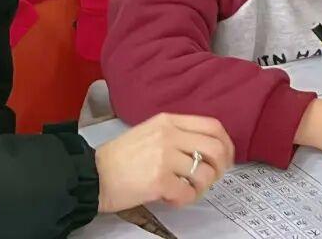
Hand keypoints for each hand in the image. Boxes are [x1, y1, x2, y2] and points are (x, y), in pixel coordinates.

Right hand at [96, 113, 235, 211]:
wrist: (94, 174)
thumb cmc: (119, 157)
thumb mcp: (149, 132)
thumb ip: (176, 135)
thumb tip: (205, 150)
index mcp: (167, 121)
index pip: (212, 125)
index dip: (226, 144)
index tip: (225, 158)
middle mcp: (168, 135)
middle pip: (216, 148)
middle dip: (220, 168)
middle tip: (210, 178)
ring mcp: (164, 157)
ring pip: (205, 174)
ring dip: (200, 188)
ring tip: (183, 190)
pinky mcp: (159, 180)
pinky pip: (188, 193)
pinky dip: (183, 200)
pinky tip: (170, 197)